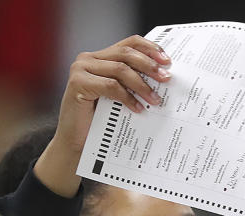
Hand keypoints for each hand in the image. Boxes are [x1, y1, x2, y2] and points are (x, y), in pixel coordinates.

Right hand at [35, 35, 171, 196]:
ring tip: (155, 99)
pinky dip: (127, 97)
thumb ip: (131, 83)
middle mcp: (88, 59)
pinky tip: (138, 109)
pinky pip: (111, 86)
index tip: (166, 61)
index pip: (128, 43)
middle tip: (165, 78)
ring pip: (120, 69)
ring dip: (141, 85)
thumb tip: (161, 77)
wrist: (77, 143)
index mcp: (99, 58)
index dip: (149, 48)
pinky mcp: (78, 83)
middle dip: (149, 65)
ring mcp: (81, 69)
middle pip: (125, 53)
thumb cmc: (98, 122)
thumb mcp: (118, 97)